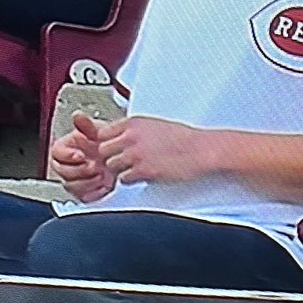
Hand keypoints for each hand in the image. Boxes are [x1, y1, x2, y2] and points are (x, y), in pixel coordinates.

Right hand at [49, 111, 115, 201]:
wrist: (119, 155)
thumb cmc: (105, 142)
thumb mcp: (97, 130)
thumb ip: (86, 124)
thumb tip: (77, 115)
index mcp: (66, 149)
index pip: (56, 154)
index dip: (67, 155)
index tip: (80, 155)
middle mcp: (68, 165)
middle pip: (63, 172)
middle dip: (79, 170)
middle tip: (93, 166)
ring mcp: (76, 180)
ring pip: (71, 186)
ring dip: (87, 182)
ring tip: (101, 175)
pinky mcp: (85, 192)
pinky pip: (84, 197)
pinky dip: (95, 192)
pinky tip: (105, 184)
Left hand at [98, 116, 214, 184]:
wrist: (200, 149)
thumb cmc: (183, 138)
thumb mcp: (154, 124)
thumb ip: (134, 130)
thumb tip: (120, 138)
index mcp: (134, 122)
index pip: (103, 133)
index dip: (108, 143)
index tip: (114, 148)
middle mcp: (132, 136)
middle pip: (103, 150)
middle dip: (111, 157)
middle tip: (123, 161)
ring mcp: (136, 154)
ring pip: (111, 166)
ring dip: (120, 169)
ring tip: (134, 169)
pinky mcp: (143, 170)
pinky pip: (124, 179)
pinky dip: (131, 180)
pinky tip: (142, 175)